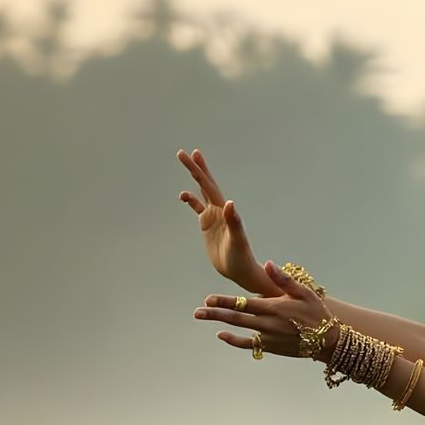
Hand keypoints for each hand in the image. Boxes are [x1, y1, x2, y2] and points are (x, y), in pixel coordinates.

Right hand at [177, 147, 276, 294]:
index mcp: (224, 211)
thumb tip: (230, 203)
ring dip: (195, 180)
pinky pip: (198, 209)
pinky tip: (184, 196)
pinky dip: (191, 201)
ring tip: (187, 164)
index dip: (200, 171)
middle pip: (205, 185)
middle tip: (183, 153)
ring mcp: (214, 218)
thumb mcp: (237, 239)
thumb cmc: (241, 257)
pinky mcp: (209, 227)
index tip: (192, 154)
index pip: (209, 186)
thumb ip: (234, 221)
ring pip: (202, 194)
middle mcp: (219, 211)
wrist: (241, 271)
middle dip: (195, 169)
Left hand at [193, 260, 335, 358]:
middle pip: (236, 318)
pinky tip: (221, 335)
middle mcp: (268, 323)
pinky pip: (249, 345)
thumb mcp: (304, 292)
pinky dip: (234, 341)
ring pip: (239, 330)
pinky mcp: (271, 347)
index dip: (225, 301)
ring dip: (219, 324)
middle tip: (197, 312)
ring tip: (203, 317)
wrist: (328, 340)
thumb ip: (284, 280)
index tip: (208, 299)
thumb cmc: (316, 312)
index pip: (244, 304)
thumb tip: (269, 264)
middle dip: (215, 313)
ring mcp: (268, 337)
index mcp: (274, 307)